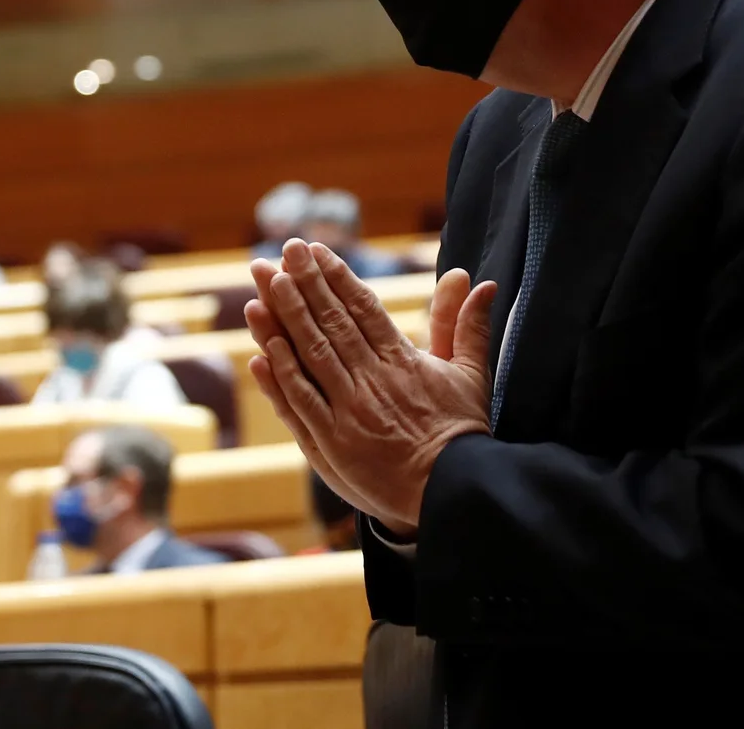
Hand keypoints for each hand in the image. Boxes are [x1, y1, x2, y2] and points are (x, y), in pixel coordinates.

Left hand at [243, 240, 496, 534]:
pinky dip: (280, 377)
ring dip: (285, 318)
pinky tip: (262, 350)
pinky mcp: (332, 444)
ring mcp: (349, 412)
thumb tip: (481, 282)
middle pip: (331, 323)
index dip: (336, 276)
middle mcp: (372, 381)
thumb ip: (466, 326)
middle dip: (304, 283)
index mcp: (402, 361)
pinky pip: (300, 403)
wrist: (452, 493)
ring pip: (311, 356)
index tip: (315, 250)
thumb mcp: (470, 374)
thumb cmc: (459, 432)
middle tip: (282, 250)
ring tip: (264, 284)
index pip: (363, 308)